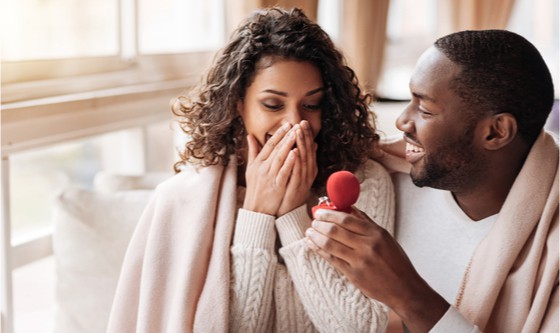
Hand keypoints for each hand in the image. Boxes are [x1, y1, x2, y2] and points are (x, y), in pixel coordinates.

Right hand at [243, 123, 297, 215]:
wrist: (256, 209)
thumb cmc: (255, 188)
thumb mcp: (251, 168)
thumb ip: (253, 152)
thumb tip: (250, 136)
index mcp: (258, 163)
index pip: (269, 145)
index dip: (278, 134)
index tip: (286, 124)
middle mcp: (263, 168)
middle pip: (275, 149)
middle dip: (285, 136)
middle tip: (294, 125)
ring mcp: (269, 177)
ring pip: (279, 158)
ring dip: (288, 145)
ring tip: (296, 134)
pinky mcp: (276, 186)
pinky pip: (283, 172)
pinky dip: (289, 162)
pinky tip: (295, 153)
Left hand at [277, 120, 317, 215]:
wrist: (288, 212)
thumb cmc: (289, 191)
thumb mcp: (296, 173)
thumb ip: (301, 159)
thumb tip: (311, 144)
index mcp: (307, 168)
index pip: (308, 148)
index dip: (306, 135)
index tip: (302, 122)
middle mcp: (308, 172)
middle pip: (308, 151)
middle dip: (305, 136)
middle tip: (302, 122)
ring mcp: (303, 180)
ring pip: (304, 159)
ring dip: (302, 145)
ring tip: (299, 132)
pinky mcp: (297, 187)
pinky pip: (297, 172)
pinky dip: (297, 161)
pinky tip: (295, 151)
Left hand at [306, 208, 448, 332]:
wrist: (404, 288)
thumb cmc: (396, 261)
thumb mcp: (385, 238)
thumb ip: (366, 222)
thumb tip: (349, 208)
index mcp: (376, 234)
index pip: (346, 219)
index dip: (329, 214)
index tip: (320, 212)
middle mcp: (367, 246)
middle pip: (335, 231)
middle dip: (320, 225)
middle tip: (313, 221)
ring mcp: (359, 261)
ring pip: (330, 245)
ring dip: (316, 237)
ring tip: (309, 232)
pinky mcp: (353, 275)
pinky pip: (332, 259)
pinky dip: (319, 250)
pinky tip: (313, 245)